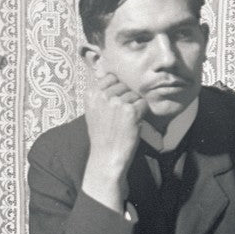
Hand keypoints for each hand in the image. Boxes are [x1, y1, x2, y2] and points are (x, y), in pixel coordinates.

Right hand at [80, 73, 145, 212]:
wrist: (106, 156)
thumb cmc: (102, 135)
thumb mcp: (93, 111)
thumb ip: (101, 94)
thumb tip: (114, 77)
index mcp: (91, 93)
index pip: (111, 76)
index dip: (118, 88)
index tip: (117, 101)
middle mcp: (102, 96)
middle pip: (124, 84)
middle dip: (127, 96)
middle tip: (123, 114)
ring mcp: (116, 102)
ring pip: (135, 94)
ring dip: (135, 105)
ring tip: (127, 120)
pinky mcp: (130, 111)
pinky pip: (143, 103)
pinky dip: (143, 113)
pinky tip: (134, 123)